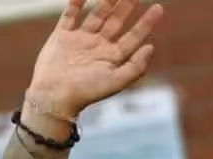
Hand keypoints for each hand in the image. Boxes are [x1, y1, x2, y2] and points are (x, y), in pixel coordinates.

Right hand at [28, 0, 163, 117]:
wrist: (54, 96)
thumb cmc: (86, 92)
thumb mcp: (116, 81)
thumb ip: (135, 66)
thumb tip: (151, 47)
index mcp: (112, 58)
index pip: (133, 37)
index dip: (146, 23)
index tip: (158, 8)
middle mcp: (98, 47)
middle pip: (116, 21)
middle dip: (126, 5)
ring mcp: (80, 40)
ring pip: (97, 14)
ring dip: (106, 1)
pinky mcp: (62, 36)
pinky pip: (70, 15)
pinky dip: (76, 3)